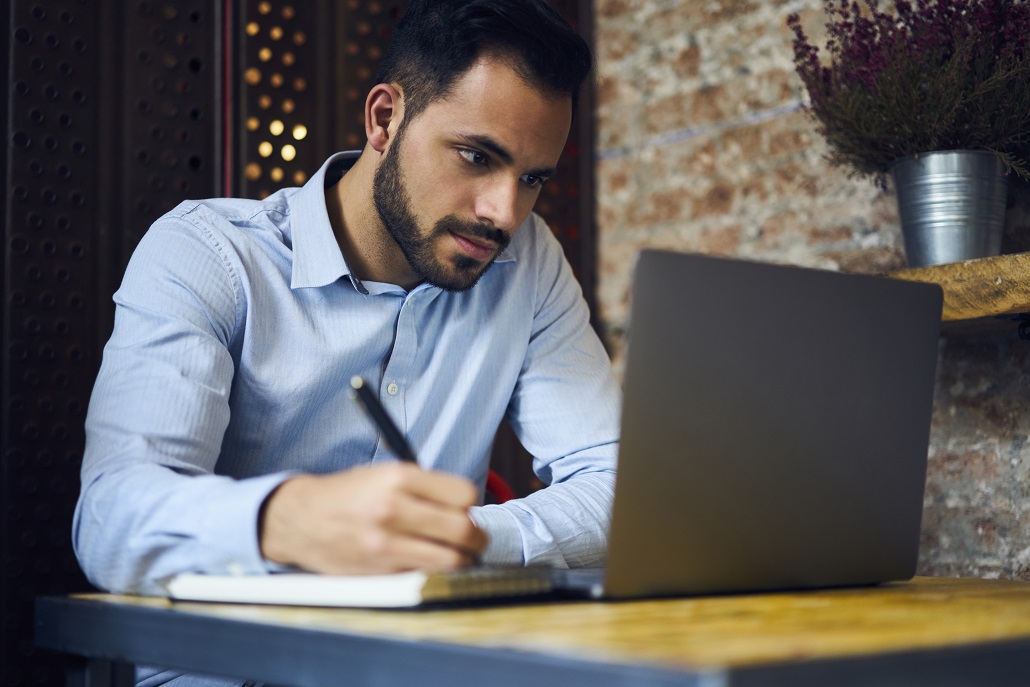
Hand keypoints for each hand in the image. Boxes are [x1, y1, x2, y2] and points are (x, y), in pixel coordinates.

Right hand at [259, 463, 487, 573]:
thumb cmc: (348, 495)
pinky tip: (425, 561)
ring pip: (451, 559)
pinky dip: (433, 570)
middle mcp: (394, 508)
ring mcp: (386, 543)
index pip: (464, 494)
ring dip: (461, 559)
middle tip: (475, 538)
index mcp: (399, 477)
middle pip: (464, 529)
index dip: (470, 503)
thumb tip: (466, 506)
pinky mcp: (380, 570)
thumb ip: (425, 487)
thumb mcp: (385, 474)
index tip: (464, 509)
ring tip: (456, 553)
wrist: (301, 519)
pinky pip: (425, 573)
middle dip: (477, 537)